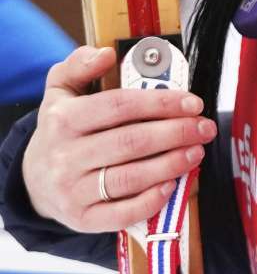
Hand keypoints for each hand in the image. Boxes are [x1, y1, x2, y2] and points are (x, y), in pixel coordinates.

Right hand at [23, 47, 215, 232]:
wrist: (34, 180)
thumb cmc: (62, 131)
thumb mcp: (60, 92)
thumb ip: (79, 65)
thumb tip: (105, 53)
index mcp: (63, 119)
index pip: (119, 106)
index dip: (161, 103)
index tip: (193, 103)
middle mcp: (65, 156)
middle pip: (130, 142)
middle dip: (176, 133)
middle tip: (205, 128)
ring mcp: (72, 191)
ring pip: (129, 178)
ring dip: (171, 164)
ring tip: (197, 151)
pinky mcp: (82, 219)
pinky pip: (121, 214)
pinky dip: (151, 201)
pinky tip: (173, 185)